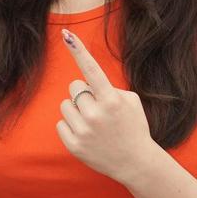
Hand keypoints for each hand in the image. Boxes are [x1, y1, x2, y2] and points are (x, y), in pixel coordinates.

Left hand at [55, 29, 161, 185]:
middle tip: (98, 107)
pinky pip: (60, 123)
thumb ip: (108, 89)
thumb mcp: (131, 102)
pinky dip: (70, 126)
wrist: (136, 163)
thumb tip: (85, 83)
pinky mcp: (73, 144)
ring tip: (93, 123)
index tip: (66, 34)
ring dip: (76, 110)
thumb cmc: (133, 127)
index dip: (78, 51)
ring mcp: (84, 131)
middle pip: (74, 87)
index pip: (91, 70)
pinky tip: (87, 134)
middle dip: (83, 93)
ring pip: (65, 105)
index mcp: (112, 100)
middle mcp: (96, 114)